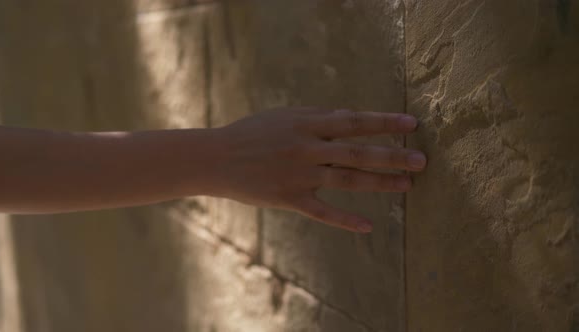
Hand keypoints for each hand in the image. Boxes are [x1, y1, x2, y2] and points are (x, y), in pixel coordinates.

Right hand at [212, 108, 425, 232]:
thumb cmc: (252, 133)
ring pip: (346, 180)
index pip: (353, 121)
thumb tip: (351, 116)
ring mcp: (298, 175)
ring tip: (407, 186)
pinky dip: (345, 220)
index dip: (383, 123)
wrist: (216, 158)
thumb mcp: (284, 117)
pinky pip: (322, 212)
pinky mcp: (289, 198)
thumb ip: (318, 116)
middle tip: (421, 161)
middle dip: (391, 156)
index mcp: (306, 123)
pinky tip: (368, 226)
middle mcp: (306, 148)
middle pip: (356, 152)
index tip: (411, 124)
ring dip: (379, 183)